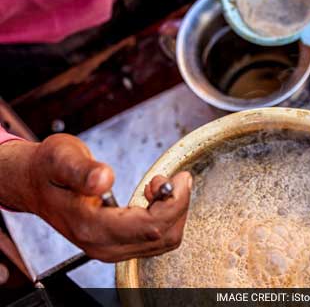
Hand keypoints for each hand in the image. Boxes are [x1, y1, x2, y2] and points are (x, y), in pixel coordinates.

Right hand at [2, 134, 191, 261]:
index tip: (179, 177)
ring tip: (158, 186)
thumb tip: (104, 179)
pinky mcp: (116, 245)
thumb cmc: (49, 169)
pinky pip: (155, 241)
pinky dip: (165, 219)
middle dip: (178, 206)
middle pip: (163, 238)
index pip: (151, 226)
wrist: (33, 183)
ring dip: (173, 212)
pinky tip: (151, 198)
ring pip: (163, 242)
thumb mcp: (61, 158)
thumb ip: (83, 170)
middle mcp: (102, 246)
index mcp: (91, 227)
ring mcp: (109, 249)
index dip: (174, 202)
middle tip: (171, 178)